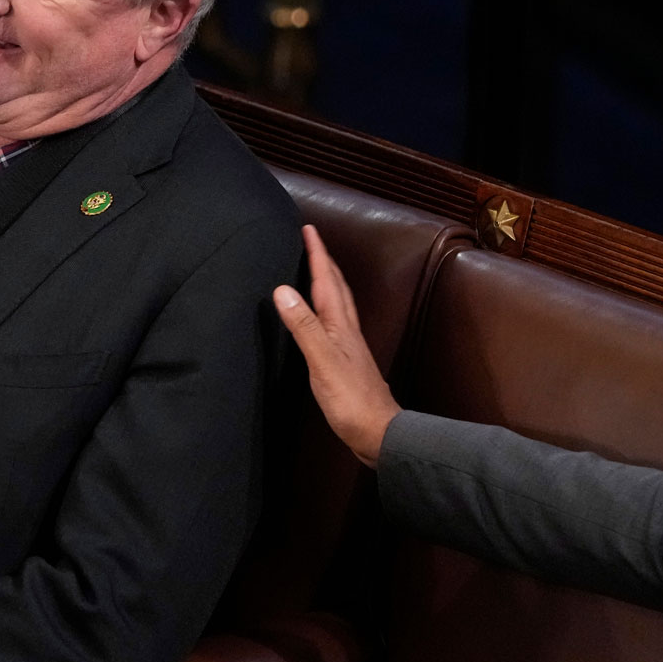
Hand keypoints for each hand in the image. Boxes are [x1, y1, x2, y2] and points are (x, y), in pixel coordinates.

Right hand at [271, 224, 400, 467]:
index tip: (309, 229)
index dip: (318, 254)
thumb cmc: (351, 399)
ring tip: (318, 271)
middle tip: (312, 242)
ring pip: (339, 304)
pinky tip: (323, 319)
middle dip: (325, 262)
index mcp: (340, 325)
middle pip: (337, 287)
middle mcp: (348, 330)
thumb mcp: (322, 361)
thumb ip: (303, 326)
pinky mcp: (347, 362)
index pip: (327, 281)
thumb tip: (283, 289)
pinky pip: (335, 323)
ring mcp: (350, 346)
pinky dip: (327, 309)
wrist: (379, 432)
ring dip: (328, 283)